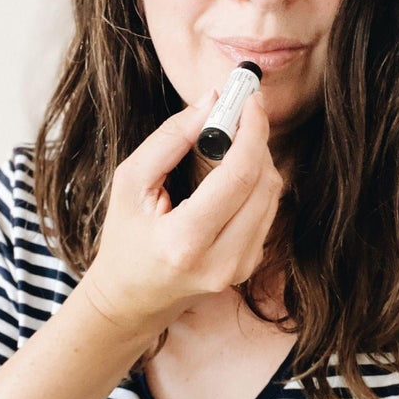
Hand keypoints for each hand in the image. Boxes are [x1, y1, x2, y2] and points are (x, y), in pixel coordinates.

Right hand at [80, 90, 282, 337]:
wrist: (134, 297)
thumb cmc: (125, 239)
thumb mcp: (130, 183)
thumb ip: (170, 139)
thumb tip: (211, 102)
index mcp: (185, 242)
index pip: (239, 176)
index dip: (252, 131)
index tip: (250, 101)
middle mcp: (221, 262)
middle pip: (263, 184)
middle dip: (256, 141)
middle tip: (239, 116)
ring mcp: (240, 268)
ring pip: (272, 196)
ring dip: (258, 161)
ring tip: (231, 146)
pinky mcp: (249, 267)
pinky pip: (267, 212)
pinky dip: (256, 185)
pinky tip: (233, 177)